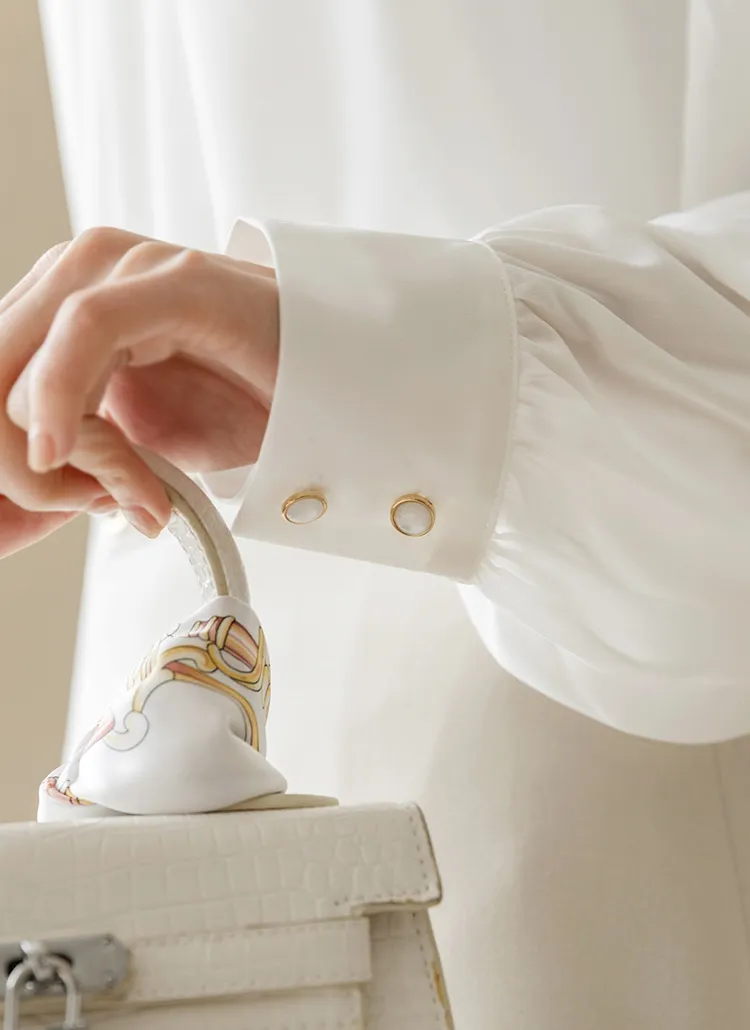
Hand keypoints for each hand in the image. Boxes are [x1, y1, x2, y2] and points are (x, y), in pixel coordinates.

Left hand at [0, 227, 278, 556]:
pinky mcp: (172, 278)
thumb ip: (77, 453)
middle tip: (76, 504)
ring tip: (114, 491)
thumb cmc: (250, 406)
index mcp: (64, 301)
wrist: (344, 389)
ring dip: (42, 445)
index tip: (32, 510)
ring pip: (16, 357)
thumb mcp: (138, 444)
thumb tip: (24, 488)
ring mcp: (126, 266)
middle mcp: (83, 271)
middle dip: (10, 455)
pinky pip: (84, 330)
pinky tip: (61, 452)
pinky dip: (60, 399)